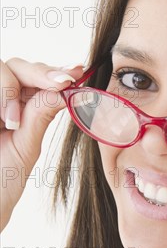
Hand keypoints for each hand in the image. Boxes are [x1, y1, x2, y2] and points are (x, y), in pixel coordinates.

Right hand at [0, 58, 84, 231]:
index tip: (78, 72)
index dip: (58, 71)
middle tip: (61, 83)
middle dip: (41, 73)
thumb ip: (40, 116)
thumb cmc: (1, 180)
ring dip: (10, 88)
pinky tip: (5, 119)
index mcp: (20, 106)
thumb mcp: (25, 147)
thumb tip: (66, 90)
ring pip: (1, 68)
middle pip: (18, 66)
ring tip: (12, 120)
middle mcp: (1, 99)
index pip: (39, 78)